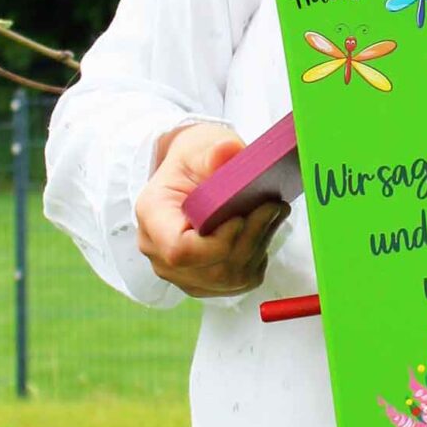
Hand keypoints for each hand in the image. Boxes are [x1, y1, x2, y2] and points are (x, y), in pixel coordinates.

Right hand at [134, 121, 288, 297]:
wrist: (192, 174)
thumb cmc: (194, 160)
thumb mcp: (200, 144)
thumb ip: (213, 150)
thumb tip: (228, 152)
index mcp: (152, 216)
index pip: (179, 250)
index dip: (217, 242)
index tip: (241, 216)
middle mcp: (160, 253)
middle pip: (210, 268)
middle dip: (249, 238)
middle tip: (273, 205)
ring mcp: (181, 273)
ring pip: (229, 278)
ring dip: (258, 246)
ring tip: (273, 211)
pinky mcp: (204, 282)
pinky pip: (239, 281)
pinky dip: (258, 257)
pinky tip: (264, 229)